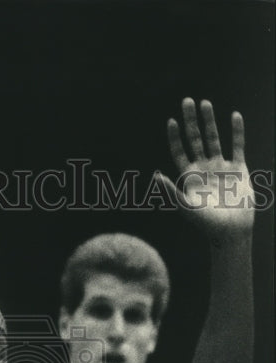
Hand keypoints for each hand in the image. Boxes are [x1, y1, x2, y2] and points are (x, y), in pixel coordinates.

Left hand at [159, 98, 253, 238]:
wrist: (231, 231)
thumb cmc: (206, 223)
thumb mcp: (185, 206)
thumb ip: (170, 191)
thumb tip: (155, 175)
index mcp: (189, 177)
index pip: (179, 152)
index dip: (175, 137)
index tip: (171, 121)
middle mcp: (203, 169)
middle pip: (195, 139)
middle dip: (191, 120)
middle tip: (187, 100)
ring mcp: (221, 167)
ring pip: (214, 138)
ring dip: (210, 121)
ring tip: (205, 103)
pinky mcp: (238, 168)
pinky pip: (237, 145)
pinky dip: (236, 131)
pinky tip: (234, 115)